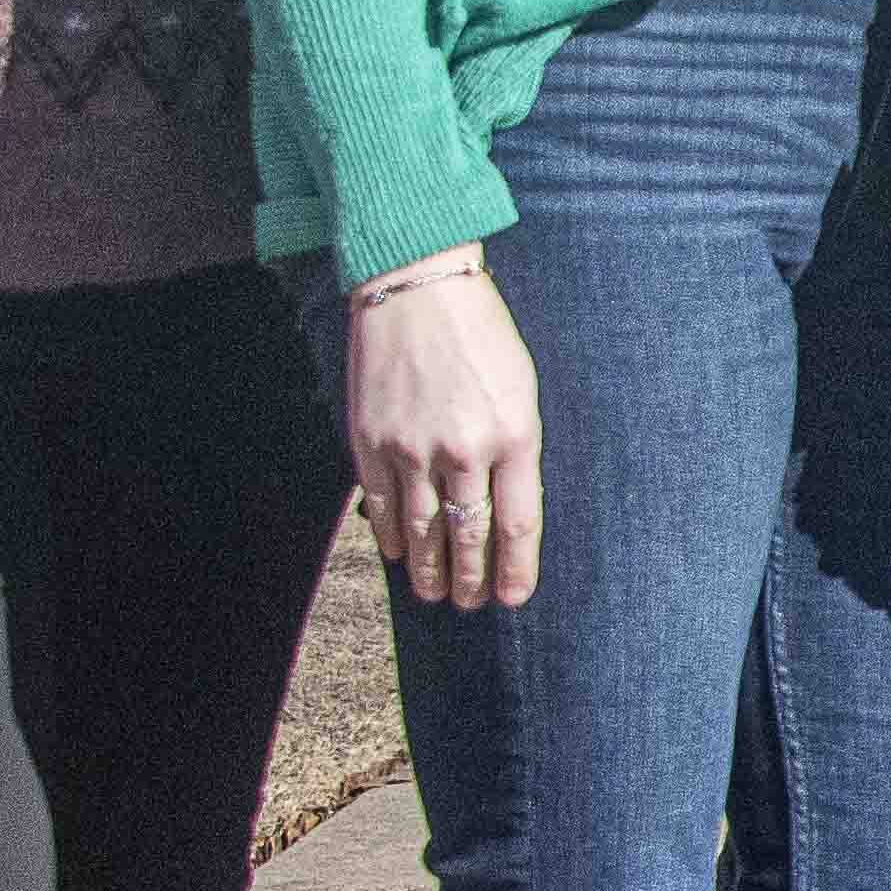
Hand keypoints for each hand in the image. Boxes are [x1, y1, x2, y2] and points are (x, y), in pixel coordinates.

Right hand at [348, 254, 545, 607]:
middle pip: (470, 536)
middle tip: (470, 604)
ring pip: (424, 529)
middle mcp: (464, 448)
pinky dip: (391, 536)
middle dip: (471, 578)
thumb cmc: (481, 332)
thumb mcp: (521, 387)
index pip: (518, 523)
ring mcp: (412, 447)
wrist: (417, 285)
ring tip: (434, 594)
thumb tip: (506, 505)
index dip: (516, 569)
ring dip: (430, 569)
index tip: (513, 597)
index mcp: (514, 434)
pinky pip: (380, 505)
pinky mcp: (370, 440)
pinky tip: (399, 555)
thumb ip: (515, 447)